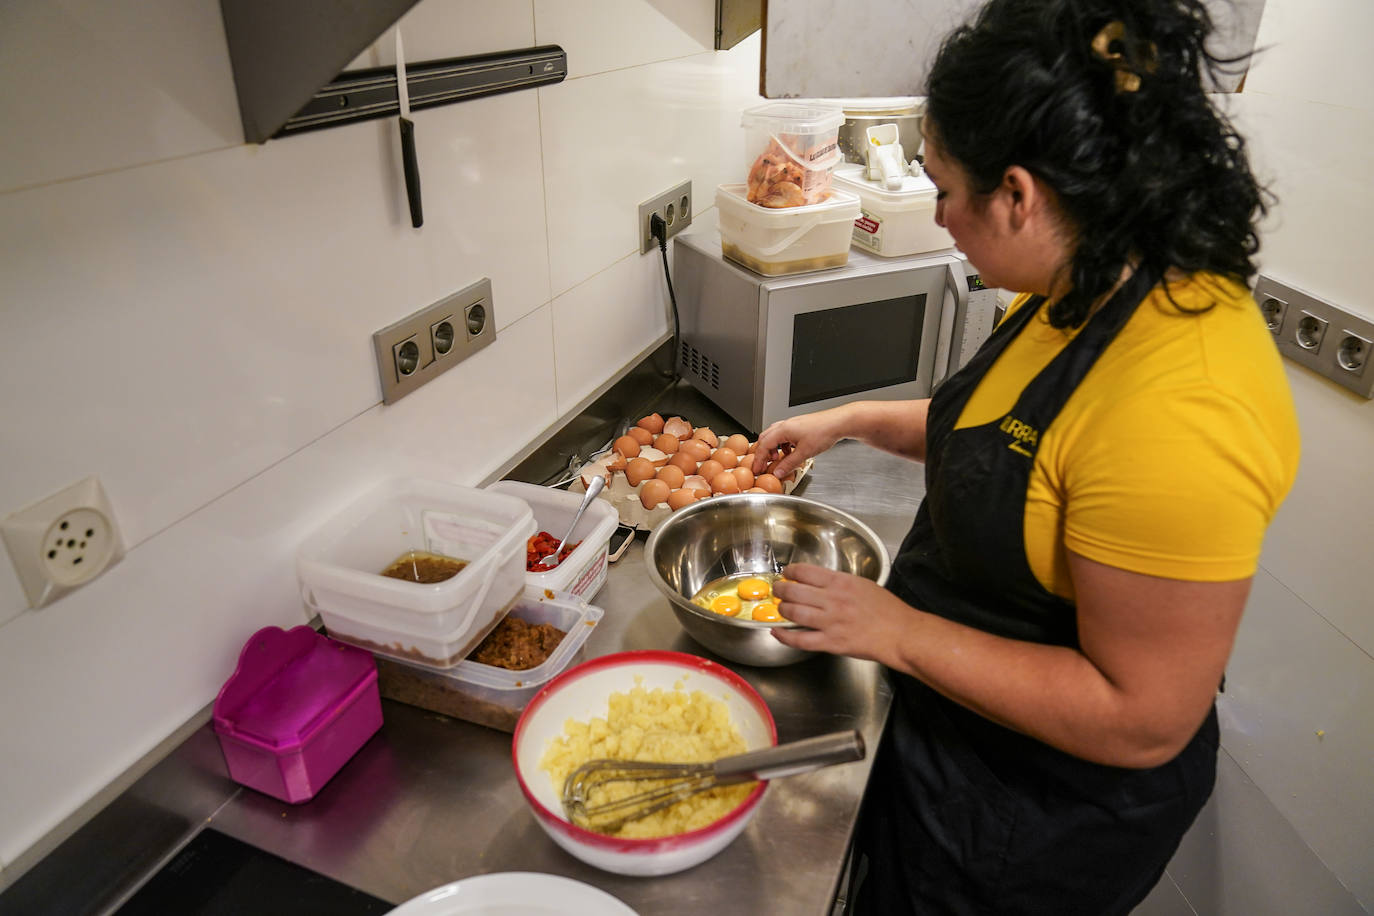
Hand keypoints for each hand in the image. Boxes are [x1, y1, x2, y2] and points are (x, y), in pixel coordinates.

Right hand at [750, 407, 849, 478]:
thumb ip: (789, 464)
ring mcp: (792, 424)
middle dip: (763, 453)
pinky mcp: (799, 426)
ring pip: (775, 436)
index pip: (763, 445)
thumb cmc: (824, 432)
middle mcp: (785, 425)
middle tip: (763, 465)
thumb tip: (778, 472)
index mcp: (783, 430)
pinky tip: (790, 452)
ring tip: (777, 459)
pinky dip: (783, 445)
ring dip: (773, 449)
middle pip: (765, 438)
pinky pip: (784, 436)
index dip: (758, 459)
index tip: (757, 468)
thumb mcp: (804, 453)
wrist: (838, 423)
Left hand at [771, 563, 916, 663]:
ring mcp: (831, 622)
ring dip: (782, 610)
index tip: (787, 574)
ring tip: (780, 609)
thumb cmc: (888, 610)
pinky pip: (800, 640)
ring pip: (794, 613)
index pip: (805, 572)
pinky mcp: (831, 642)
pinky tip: (777, 632)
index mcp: (842, 582)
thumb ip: (841, 583)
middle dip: (781, 590)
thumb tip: (821, 583)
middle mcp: (833, 600)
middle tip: (778, 590)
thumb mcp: (864, 585)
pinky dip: (785, 636)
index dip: (790, 572)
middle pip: (794, 591)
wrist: (901, 634)